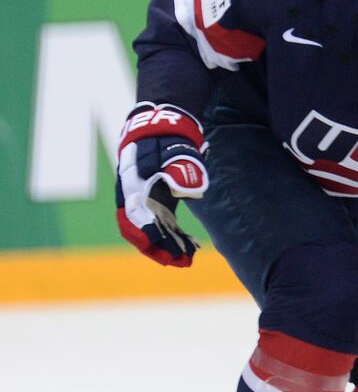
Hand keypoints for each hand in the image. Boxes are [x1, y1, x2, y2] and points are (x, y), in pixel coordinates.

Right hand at [114, 103, 207, 266]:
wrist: (159, 129)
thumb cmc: (165, 141)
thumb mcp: (172, 150)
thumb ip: (178, 168)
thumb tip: (187, 190)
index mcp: (133, 186)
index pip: (132, 217)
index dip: (143, 235)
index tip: (159, 248)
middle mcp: (133, 198)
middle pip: (139, 231)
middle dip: (157, 249)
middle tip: (181, 262)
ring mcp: (143, 202)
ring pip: (151, 232)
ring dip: (167, 248)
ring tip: (188, 260)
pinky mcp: (156, 204)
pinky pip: (161, 226)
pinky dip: (174, 238)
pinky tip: (191, 247)